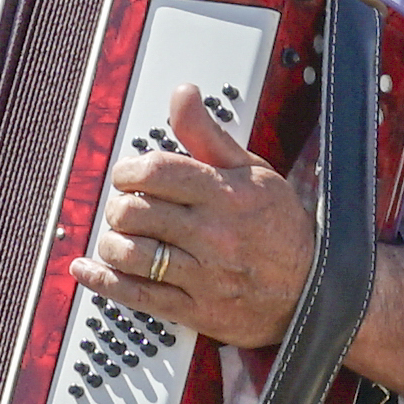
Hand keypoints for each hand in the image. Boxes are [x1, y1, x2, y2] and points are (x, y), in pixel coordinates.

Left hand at [72, 84, 314, 348]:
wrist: (314, 289)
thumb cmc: (281, 226)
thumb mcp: (253, 171)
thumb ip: (208, 134)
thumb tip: (183, 94)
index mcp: (226, 194)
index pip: (155, 172)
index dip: (128, 170)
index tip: (127, 175)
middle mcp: (212, 234)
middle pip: (133, 212)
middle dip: (118, 205)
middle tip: (126, 206)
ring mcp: (202, 275)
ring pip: (128, 253)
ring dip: (112, 242)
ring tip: (121, 235)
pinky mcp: (194, 309)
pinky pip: (134, 295)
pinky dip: (102, 281)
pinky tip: (89, 269)